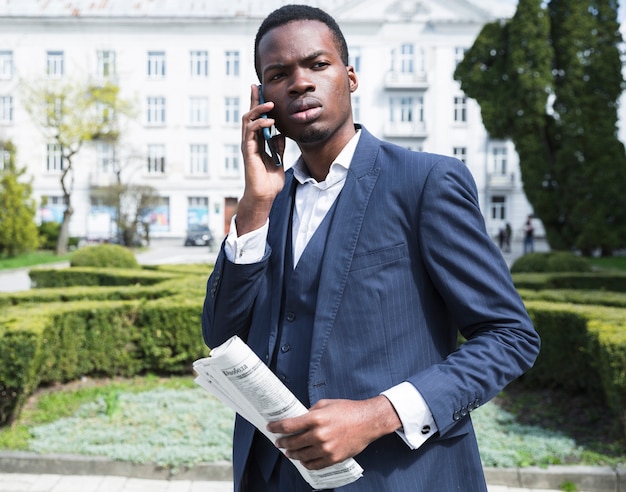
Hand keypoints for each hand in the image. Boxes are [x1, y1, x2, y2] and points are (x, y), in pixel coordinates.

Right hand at [236, 84, 285, 234]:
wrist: (265, 196)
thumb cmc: (270, 181)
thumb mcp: (278, 159)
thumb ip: (278, 146)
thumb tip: (280, 133)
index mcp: (257, 142)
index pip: (256, 119)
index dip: (257, 104)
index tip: (260, 90)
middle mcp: (250, 142)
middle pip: (249, 115)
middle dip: (253, 100)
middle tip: (257, 86)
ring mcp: (248, 146)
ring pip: (248, 121)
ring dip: (258, 110)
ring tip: (270, 104)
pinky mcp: (248, 152)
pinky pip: (251, 133)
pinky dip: (260, 125)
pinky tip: (270, 122)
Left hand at [266, 396, 400, 469]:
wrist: (368, 421)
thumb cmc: (348, 410)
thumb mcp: (326, 404)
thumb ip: (310, 412)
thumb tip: (298, 419)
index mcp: (316, 418)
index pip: (288, 426)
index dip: (276, 427)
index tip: (270, 428)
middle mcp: (319, 434)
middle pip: (292, 442)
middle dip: (282, 441)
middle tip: (278, 441)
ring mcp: (326, 448)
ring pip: (301, 455)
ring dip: (291, 453)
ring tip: (288, 451)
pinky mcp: (333, 458)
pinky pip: (313, 465)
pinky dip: (305, 463)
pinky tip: (302, 459)